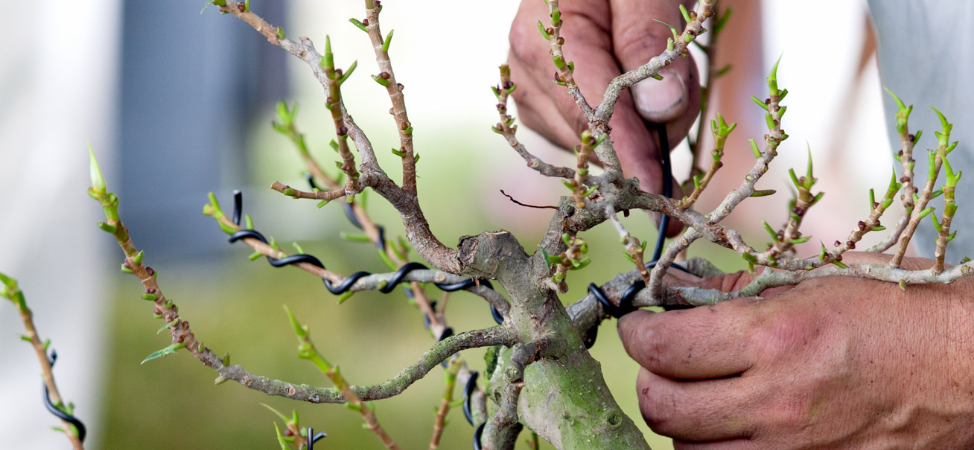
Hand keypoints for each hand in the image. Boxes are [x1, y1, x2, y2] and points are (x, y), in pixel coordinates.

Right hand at [507, 0, 699, 235]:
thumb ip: (648, 40)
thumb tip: (658, 108)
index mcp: (542, 40)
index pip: (591, 112)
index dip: (628, 153)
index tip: (657, 188)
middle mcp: (526, 74)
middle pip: (594, 136)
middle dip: (650, 128)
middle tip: (685, 81)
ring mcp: (532, 96)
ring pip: (595, 146)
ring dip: (643, 126)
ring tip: (659, 72)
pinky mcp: (545, 112)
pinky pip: (593, 141)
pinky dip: (628, 127)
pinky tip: (635, 90)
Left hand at [618, 253, 973, 448]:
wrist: (971, 366)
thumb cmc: (900, 312)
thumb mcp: (816, 280)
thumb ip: (737, 290)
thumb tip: (679, 290)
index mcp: (775, 337)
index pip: (660, 347)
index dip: (636, 332)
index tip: (639, 324)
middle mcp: (776, 401)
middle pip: (661, 406)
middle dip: (650, 378)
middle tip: (663, 360)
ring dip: (680, 423)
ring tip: (699, 396)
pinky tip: (730, 428)